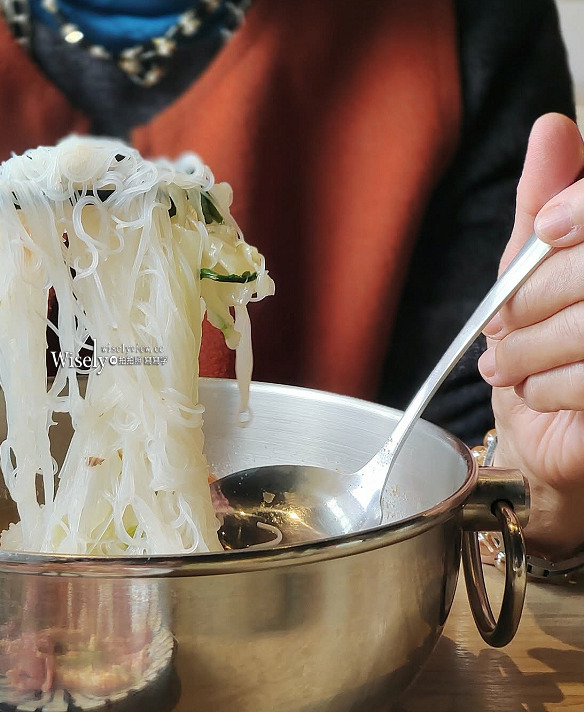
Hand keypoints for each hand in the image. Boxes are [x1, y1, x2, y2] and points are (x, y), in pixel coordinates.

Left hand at [479, 113, 583, 559]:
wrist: (544, 438)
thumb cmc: (540, 344)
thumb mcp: (529, 265)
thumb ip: (545, 199)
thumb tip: (552, 128)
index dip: (572, 213)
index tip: (543, 232)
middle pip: (582, 271)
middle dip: (529, 299)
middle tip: (503, 326)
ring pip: (581, 328)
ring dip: (526, 350)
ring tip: (508, 363)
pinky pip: (581, 381)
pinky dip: (542, 388)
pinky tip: (536, 392)